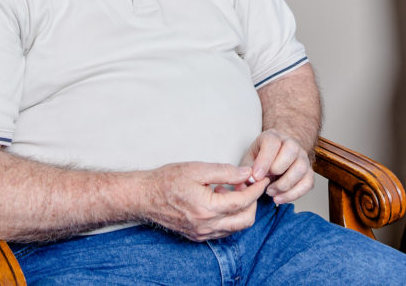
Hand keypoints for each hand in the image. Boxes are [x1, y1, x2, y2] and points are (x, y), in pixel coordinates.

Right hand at [142, 161, 270, 240]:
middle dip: (252, 202)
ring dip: (240, 209)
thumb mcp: (198, 169)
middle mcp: (206, 225)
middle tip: (247, 185)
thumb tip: (247, 173)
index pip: (242, 201)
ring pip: (235, 228)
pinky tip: (219, 199)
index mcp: (207, 208)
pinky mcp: (197, 236)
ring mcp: (202, 233)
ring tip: (230, 189)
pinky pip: (222, 230)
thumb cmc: (167, 180)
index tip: (261, 179)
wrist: (145, 196)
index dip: (255, 189)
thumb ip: (225, 171)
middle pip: (245, 220)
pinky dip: (229, 216)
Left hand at [240, 129, 313, 204]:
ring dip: (285, 184)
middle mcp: (291, 144)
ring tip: (270, 192)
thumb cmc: (261, 159)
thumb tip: (245, 184)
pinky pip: (308, 183)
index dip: (264, 161)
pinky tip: (280, 198)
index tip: (256, 176)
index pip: (272, 143)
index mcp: (273, 137)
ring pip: (301, 168)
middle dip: (277, 170)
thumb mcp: (249, 160)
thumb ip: (246, 171)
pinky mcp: (308, 171)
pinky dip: (294, 194)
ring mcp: (302, 157)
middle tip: (265, 182)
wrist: (277, 157)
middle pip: (291, 151)